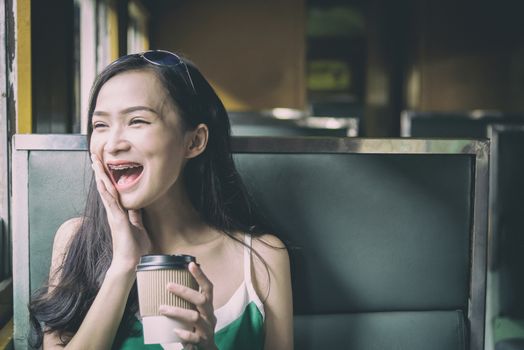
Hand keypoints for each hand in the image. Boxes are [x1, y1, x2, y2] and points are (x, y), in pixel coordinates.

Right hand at [91, 154, 151, 270]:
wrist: (131, 262)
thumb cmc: (135, 248)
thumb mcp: (137, 227)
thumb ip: (135, 216)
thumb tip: (136, 207)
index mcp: (119, 213)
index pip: (112, 191)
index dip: (107, 178)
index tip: (103, 165)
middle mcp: (114, 212)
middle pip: (106, 187)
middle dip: (100, 172)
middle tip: (94, 157)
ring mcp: (114, 215)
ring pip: (106, 191)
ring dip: (101, 176)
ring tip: (95, 162)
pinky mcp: (117, 220)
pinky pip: (111, 202)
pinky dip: (106, 191)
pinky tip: (102, 181)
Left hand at [159, 262, 217, 349]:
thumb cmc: (198, 328)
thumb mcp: (196, 314)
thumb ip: (186, 304)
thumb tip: (164, 289)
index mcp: (208, 307)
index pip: (208, 288)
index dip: (201, 276)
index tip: (191, 264)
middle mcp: (210, 316)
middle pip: (202, 300)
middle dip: (185, 291)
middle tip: (168, 285)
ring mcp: (207, 329)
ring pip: (195, 317)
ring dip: (177, 311)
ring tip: (162, 308)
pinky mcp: (203, 342)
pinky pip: (194, 337)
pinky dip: (185, 334)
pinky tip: (174, 331)